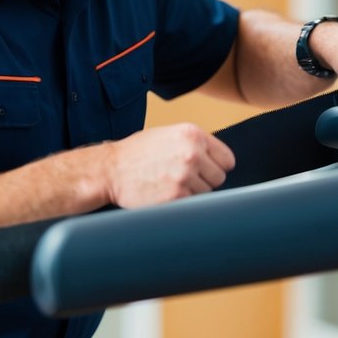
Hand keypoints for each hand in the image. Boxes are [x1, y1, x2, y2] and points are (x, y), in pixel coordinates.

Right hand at [103, 123, 235, 207]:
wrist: (110, 170)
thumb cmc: (137, 153)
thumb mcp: (168, 135)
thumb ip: (195, 144)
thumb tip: (220, 163)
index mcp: (192, 134)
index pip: (227, 159)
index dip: (216, 166)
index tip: (205, 170)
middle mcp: (192, 153)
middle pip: (219, 178)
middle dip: (204, 180)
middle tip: (182, 178)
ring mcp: (184, 176)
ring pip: (206, 193)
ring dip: (192, 192)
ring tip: (169, 183)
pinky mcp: (176, 196)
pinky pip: (192, 204)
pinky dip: (181, 201)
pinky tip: (164, 192)